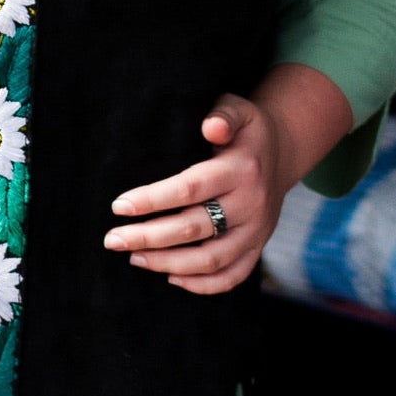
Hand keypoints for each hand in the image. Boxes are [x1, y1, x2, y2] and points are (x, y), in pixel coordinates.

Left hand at [102, 92, 293, 294]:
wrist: (283, 152)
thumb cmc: (247, 130)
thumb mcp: (239, 110)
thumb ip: (223, 115)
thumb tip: (211, 127)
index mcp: (241, 169)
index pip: (191, 188)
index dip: (153, 199)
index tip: (119, 206)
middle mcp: (251, 204)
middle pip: (194, 228)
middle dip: (149, 237)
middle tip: (112, 240)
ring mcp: (256, 231)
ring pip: (211, 259)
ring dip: (169, 264)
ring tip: (133, 258)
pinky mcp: (257, 247)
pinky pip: (232, 276)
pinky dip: (202, 285)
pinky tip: (170, 278)